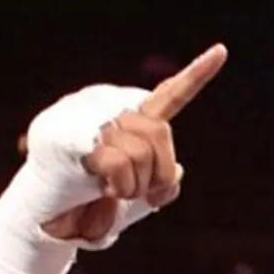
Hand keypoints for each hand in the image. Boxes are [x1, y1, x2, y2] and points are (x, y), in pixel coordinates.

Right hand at [39, 45, 226, 241]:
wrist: (51, 222)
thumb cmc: (97, 203)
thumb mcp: (142, 193)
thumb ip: (165, 179)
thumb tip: (176, 172)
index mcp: (128, 113)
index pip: (169, 94)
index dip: (197, 75)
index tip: (222, 51)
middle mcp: (106, 105)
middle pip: (160, 133)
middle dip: (157, 173)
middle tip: (135, 192)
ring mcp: (83, 116)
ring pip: (142, 151)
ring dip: (135, 185)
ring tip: (110, 191)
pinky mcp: (68, 137)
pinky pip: (118, 162)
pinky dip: (119, 186)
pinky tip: (98, 190)